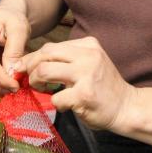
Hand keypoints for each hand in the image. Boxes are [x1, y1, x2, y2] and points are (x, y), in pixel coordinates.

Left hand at [17, 37, 134, 130]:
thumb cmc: (103, 87)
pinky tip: (64, 105)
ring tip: (42, 90)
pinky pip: (55, 97)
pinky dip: (55, 103)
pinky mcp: (83, 95)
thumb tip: (31, 62)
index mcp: (89, 45)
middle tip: (31, 80)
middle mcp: (88, 56)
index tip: (25, 68)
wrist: (126, 107)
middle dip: (30, 68)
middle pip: (44, 54)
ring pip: (44, 71)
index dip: (33, 58)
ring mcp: (86, 75)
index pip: (51, 46)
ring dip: (36, 82)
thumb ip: (67, 60)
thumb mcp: (90, 63)